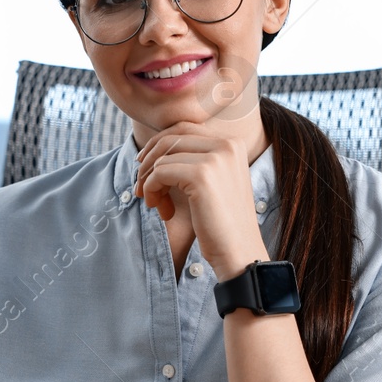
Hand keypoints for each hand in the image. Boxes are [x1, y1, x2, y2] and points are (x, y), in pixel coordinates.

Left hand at [135, 122, 270, 276]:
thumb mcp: (213, 183)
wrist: (239, 253)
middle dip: (149, 160)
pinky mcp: (202, 175)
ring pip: (162, 156)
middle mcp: (227, 144)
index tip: (145, 167)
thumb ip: (195, 160)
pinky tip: (162, 210)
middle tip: (143, 187)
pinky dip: (152, 189)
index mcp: (232, 143)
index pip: (183, 129)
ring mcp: (216, 158)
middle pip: (170, 138)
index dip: (158, 146)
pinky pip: (159, 172)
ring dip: (149, 180)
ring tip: (156, 203)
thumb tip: (155, 146)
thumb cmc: (222, 224)